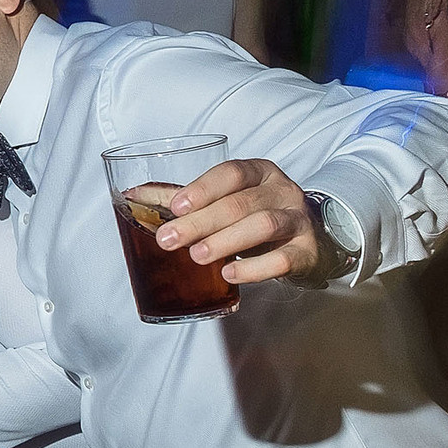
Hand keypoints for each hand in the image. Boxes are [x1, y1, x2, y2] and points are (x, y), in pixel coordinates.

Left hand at [154, 159, 323, 285]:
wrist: (313, 241)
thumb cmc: (258, 216)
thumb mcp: (228, 202)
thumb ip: (185, 200)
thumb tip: (133, 196)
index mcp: (260, 172)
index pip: (233, 172)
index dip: (203, 188)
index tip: (175, 206)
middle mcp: (283, 191)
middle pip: (241, 203)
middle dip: (201, 221)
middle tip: (169, 239)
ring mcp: (298, 221)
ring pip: (264, 225)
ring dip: (226, 241)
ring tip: (197, 256)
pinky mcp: (307, 252)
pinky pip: (283, 259)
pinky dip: (254, 268)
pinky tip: (229, 275)